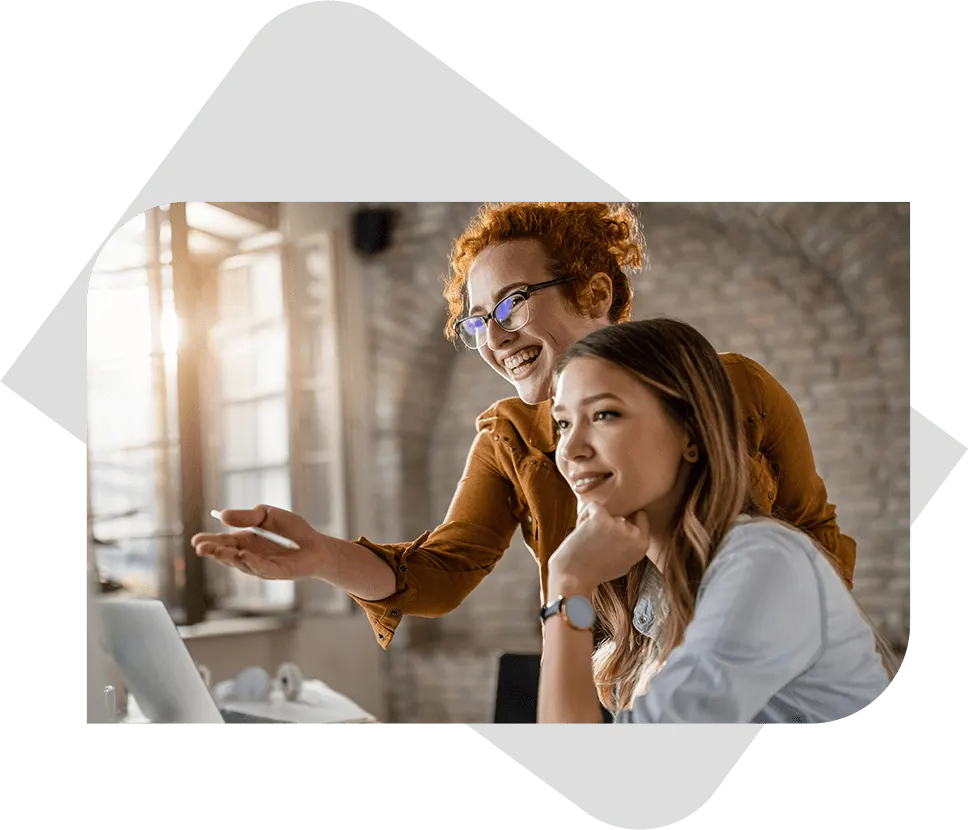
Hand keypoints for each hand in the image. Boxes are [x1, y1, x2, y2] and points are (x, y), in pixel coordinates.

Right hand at [191, 505, 325, 580]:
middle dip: (213, 551)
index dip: (209, 541)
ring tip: (217, 551)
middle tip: (200, 548)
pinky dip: (252, 562)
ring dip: (229, 557)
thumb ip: (247, 516)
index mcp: (244, 541)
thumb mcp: (267, 515)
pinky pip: (262, 568)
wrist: (316, 545)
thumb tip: (223, 515)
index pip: (222, 542)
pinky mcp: (276, 572)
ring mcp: (261, 566)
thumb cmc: (292, 530)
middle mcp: (249, 556)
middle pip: (227, 555)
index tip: (195, 540)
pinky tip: (243, 556)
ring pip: (241, 563)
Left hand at [547, 503, 651, 595]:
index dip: (627, 518)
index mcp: (642, 546)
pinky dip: (583, 515)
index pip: (641, 517)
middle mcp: (633, 535)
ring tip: (587, 539)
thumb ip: (630, 544)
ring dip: (593, 520)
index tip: (613, 526)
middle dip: (608, 522)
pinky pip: (592, 505)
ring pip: (606, 509)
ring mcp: (618, 525)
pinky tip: (580, 531)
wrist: (573, 577)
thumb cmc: (594, 571)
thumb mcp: (623, 562)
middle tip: (596, 540)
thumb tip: (629, 522)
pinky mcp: (601, 518)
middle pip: (620, 514)